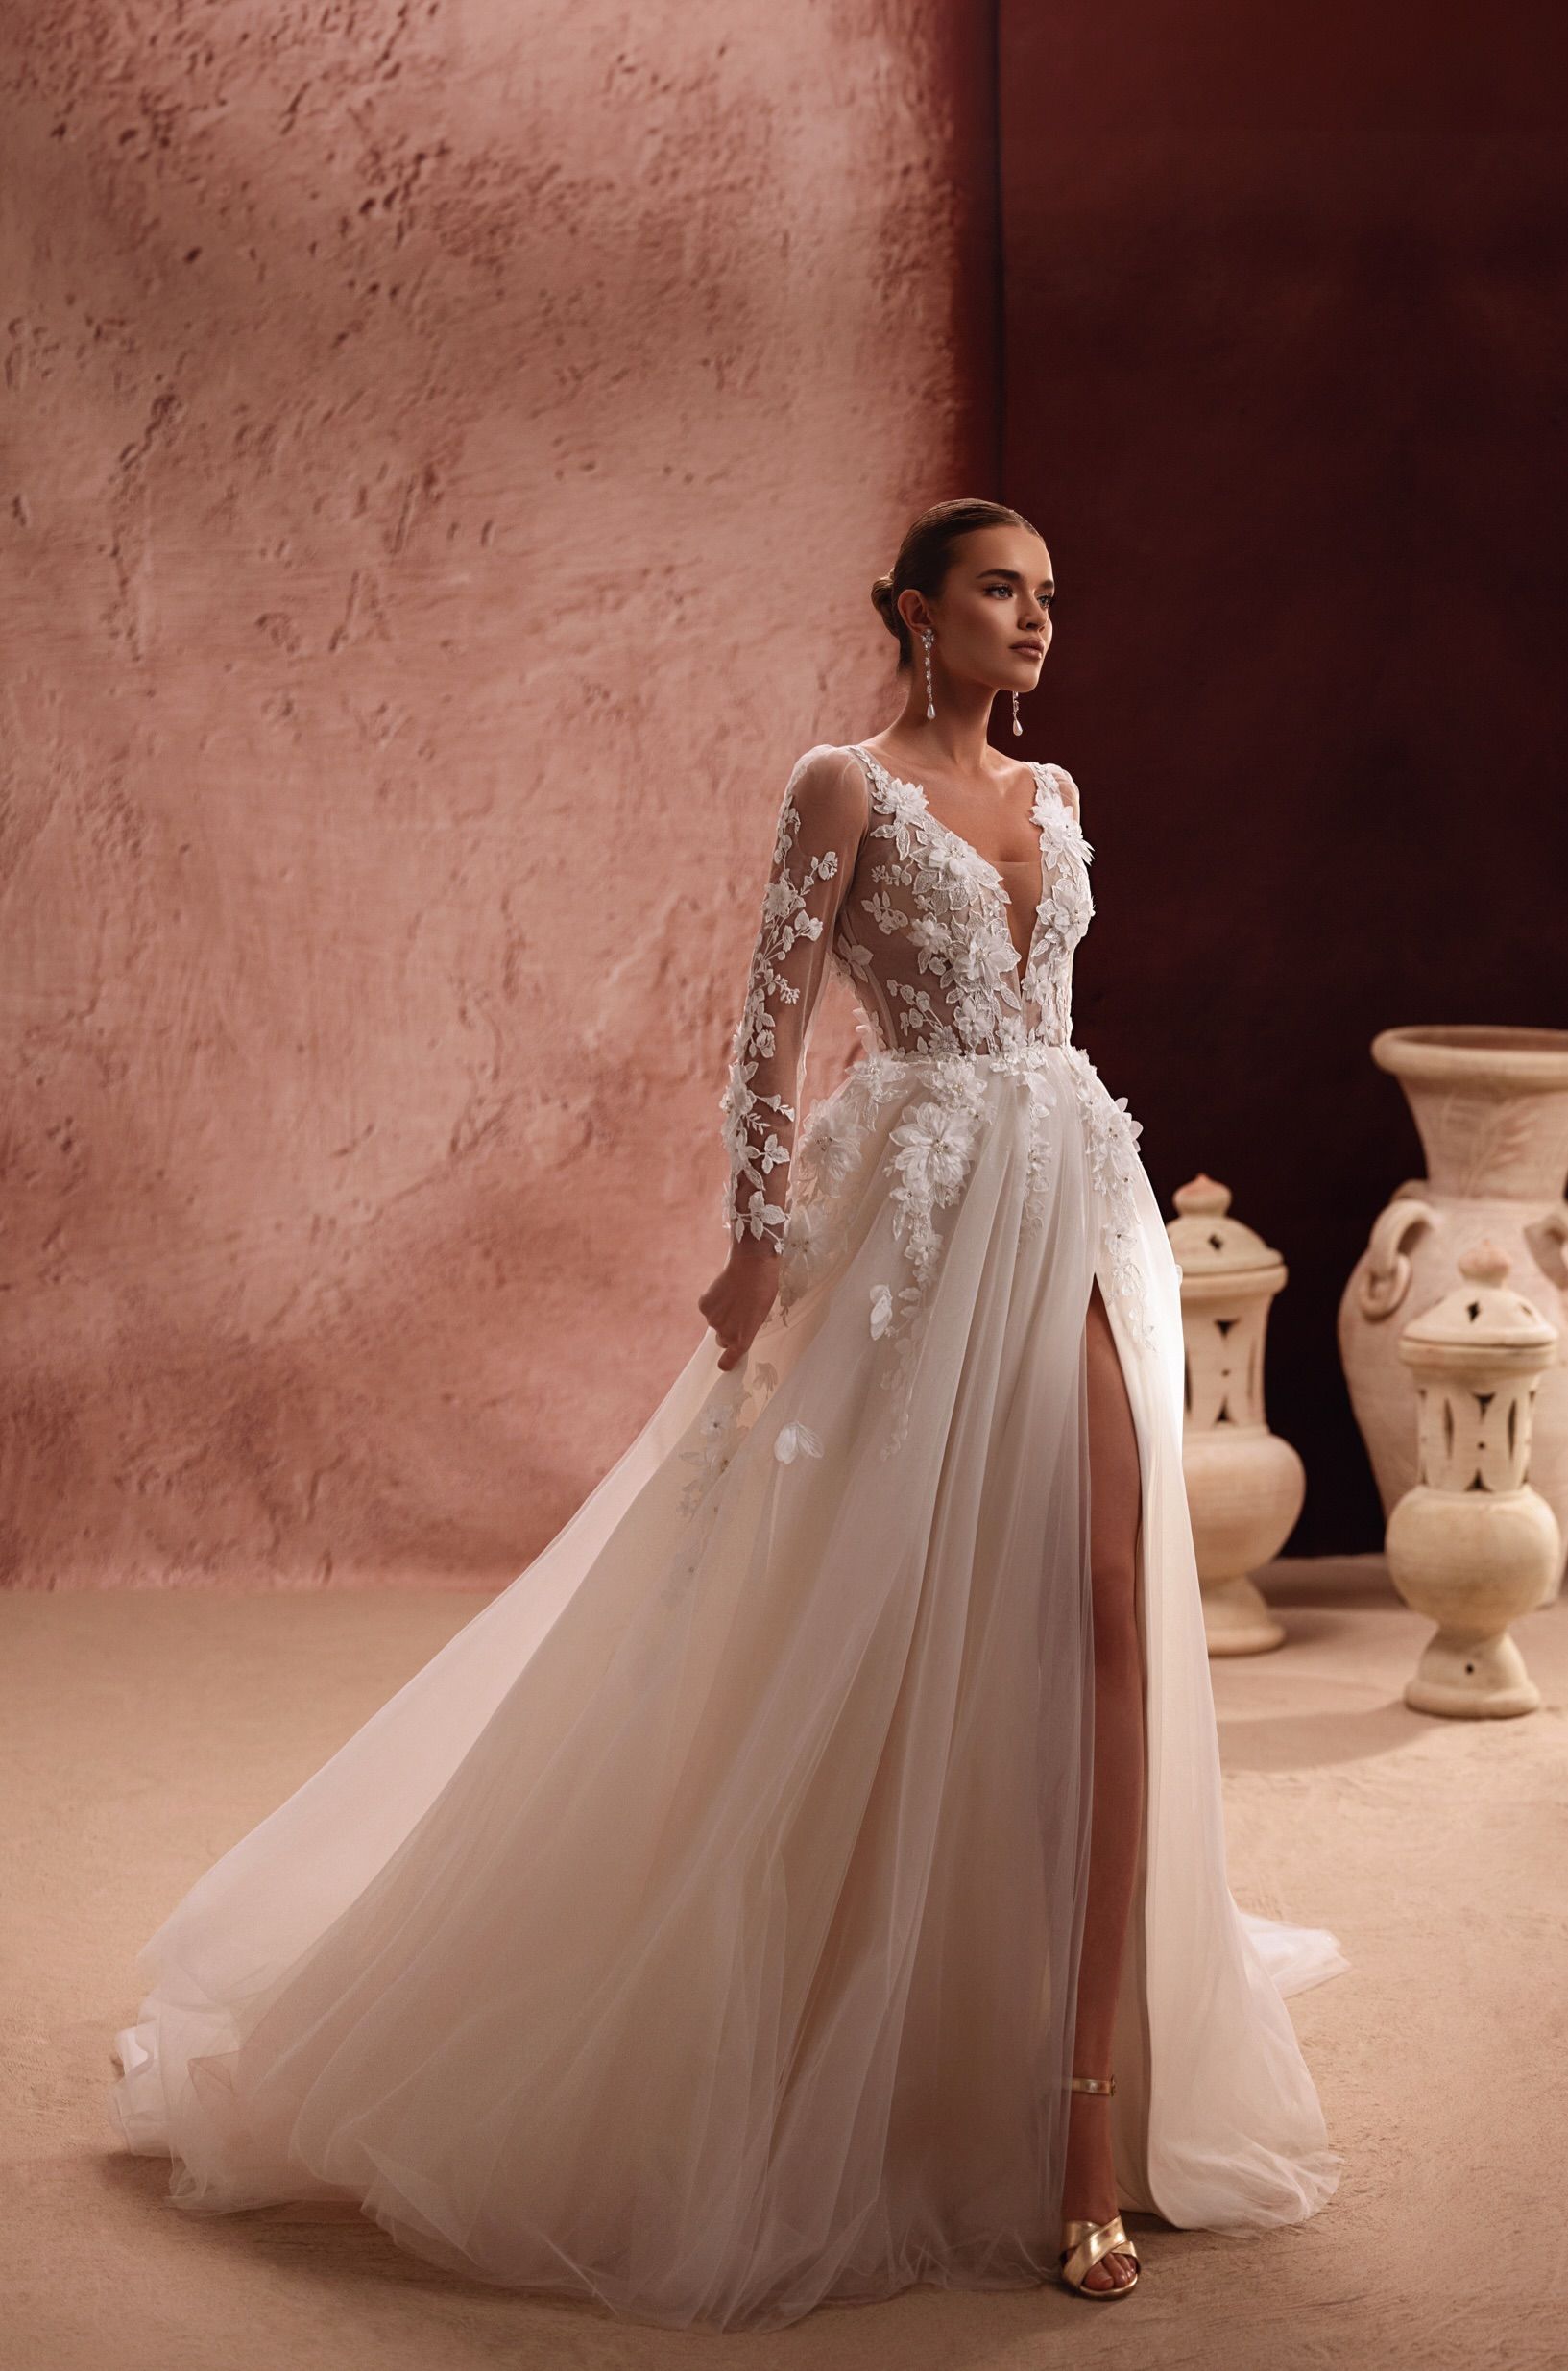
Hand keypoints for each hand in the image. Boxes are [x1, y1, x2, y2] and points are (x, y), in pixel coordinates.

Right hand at [698, 1244, 781, 1371]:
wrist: (752, 1265)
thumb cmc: (764, 1288)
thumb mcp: (761, 1314)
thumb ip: (747, 1328)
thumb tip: (739, 1330)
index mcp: (742, 1339)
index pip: (728, 1360)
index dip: (727, 1362)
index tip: (726, 1363)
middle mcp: (726, 1333)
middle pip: (722, 1339)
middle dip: (728, 1330)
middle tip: (737, 1314)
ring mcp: (713, 1320)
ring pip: (714, 1322)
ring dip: (721, 1313)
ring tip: (734, 1297)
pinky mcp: (704, 1305)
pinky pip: (708, 1308)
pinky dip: (713, 1302)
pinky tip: (724, 1289)